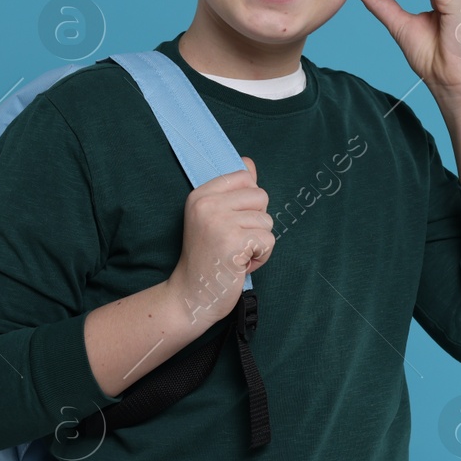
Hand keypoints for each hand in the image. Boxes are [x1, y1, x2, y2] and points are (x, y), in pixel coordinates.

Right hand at [167, 156, 274, 327]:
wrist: (191, 296)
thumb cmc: (207, 259)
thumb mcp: (213, 219)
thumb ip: (233, 192)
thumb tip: (250, 164)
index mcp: (200, 195)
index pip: (244, 176)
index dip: (249, 202)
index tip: (233, 222)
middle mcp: (207, 204)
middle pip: (261, 196)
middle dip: (256, 223)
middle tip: (235, 242)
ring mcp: (219, 222)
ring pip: (267, 221)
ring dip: (258, 243)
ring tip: (236, 255)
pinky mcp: (233, 242)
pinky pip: (268, 240)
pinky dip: (261, 257)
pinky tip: (240, 265)